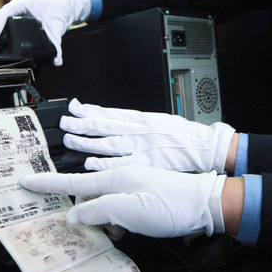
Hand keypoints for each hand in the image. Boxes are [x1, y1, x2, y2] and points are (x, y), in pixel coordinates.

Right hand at [0, 0, 90, 65]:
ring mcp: (11, 19)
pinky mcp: (13, 28)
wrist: (61, 3)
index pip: (4, 14)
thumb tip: (56, 58)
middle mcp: (13, 11)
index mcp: (21, 4)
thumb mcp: (58, 21)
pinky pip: (0, 37)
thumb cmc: (57, 6)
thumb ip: (56, 39)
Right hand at [21, 166, 226, 236]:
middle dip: (85, 215)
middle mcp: (119, 179)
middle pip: (85, 196)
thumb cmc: (170, 206)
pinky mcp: (139, 196)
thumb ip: (98, 210)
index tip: (24, 181)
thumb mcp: (131, 211)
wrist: (203, 205)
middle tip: (102, 231)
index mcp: (113, 178)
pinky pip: (116, 209)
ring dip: (104, 222)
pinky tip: (128, 231)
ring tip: (121, 233)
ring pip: (101, 206)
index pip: (72, 181)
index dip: (47, 183)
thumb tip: (73, 214)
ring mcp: (130, 186)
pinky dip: (117, 222)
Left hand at [61, 99, 236, 172]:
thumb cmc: (186, 136)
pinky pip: (122, 163)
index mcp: (143, 119)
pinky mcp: (148, 162)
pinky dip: (105, 163)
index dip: (90, 110)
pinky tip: (90, 163)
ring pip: (109, 142)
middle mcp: (140, 130)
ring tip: (69, 139)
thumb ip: (140, 123)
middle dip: (83, 123)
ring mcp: (143, 145)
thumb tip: (120, 121)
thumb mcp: (161, 121)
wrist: (206, 145)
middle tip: (65, 122)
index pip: (111, 112)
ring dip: (87, 141)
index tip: (75, 107)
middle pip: (105, 125)